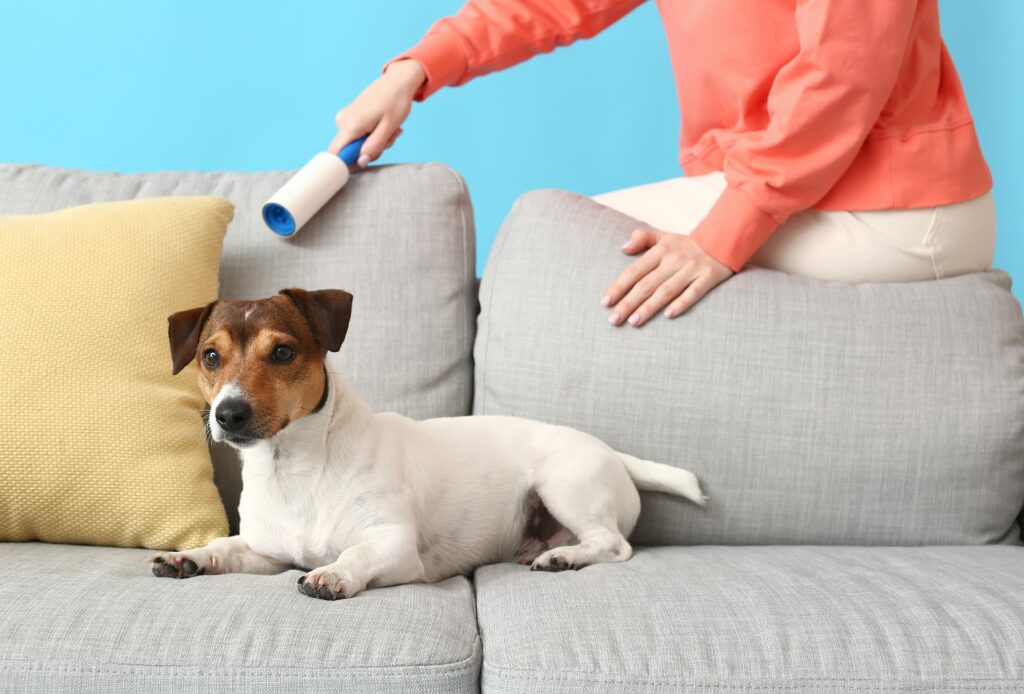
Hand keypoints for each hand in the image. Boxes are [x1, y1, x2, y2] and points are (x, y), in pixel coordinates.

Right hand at [329, 59, 425, 165]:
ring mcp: (344, 119)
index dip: (345, 164)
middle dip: (370, 151)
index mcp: (350, 125)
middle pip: (349, 152)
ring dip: (375, 143)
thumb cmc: (395, 102)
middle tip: (389, 139)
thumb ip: (374, 147)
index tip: (364, 162)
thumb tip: (361, 163)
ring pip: (356, 145)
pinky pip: (357, 136)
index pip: (335, 154)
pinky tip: (383, 126)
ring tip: (389, 130)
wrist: (397, 82)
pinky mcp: (349, 118)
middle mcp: (342, 122)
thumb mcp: (389, 128)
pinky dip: (372, 136)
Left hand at [602, 229, 732, 326]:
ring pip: (667, 290)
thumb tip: (623, 249)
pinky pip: (694, 292)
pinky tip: (668, 315)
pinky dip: (682, 303)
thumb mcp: (664, 236)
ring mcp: (692, 269)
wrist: (725, 238)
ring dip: (649, 307)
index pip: (635, 270)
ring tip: (633, 322)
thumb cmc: (688, 244)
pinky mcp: (709, 277)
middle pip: (647, 284)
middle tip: (613, 320)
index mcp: (661, 250)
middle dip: (628, 303)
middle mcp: (674, 260)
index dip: (619, 286)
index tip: (605, 302)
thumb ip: (642, 238)